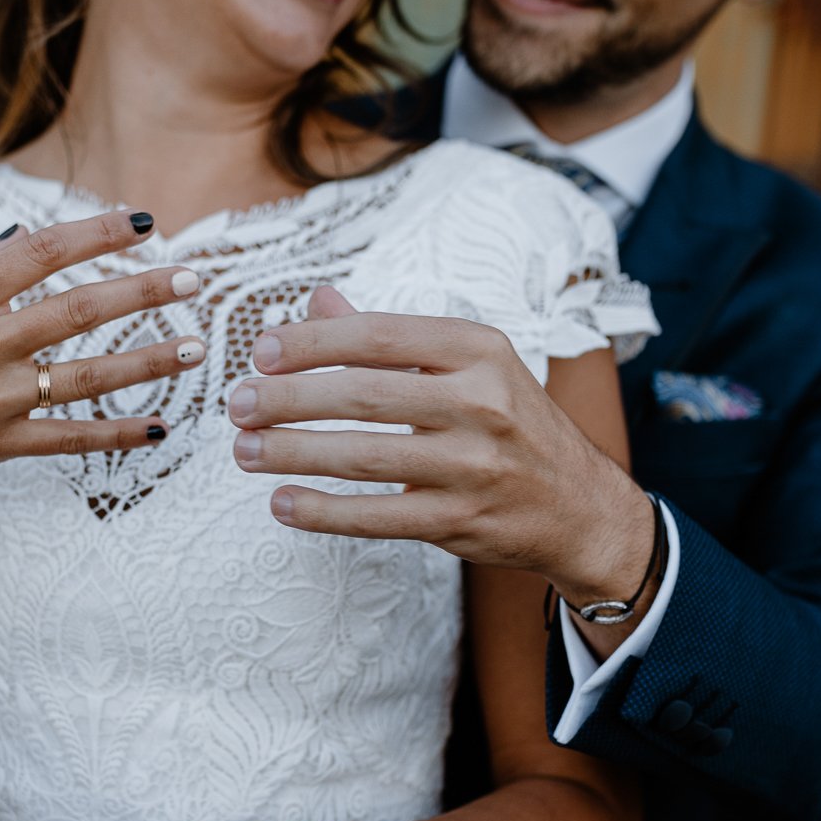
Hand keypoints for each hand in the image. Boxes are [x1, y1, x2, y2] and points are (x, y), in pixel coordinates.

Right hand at [0, 213, 206, 550]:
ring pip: (88, 376)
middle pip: (78, 310)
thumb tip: (23, 235)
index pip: (40, 251)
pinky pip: (72, 439)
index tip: (142, 222)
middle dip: (142, 291)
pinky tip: (161, 427)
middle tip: (192, 279)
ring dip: (149, 360)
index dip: (95, 233)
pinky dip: (120, 436)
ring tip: (194, 346)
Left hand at [227, 287, 653, 607]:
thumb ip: (392, 339)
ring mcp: (473, 466)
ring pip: (363, 457)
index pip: (382, 335)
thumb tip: (319, 299)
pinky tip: (282, 503)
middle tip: (240, 403)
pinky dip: (324, 511)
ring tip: (245, 450)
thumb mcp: (471, 367)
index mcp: (481, 351)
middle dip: (289, 399)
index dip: (315, 342)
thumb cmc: (513, 425)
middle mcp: (482, 404)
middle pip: (363, 395)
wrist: (580, 507)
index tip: (263, 350)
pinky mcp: (460, 520)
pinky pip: (377, 517)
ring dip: (293, 453)